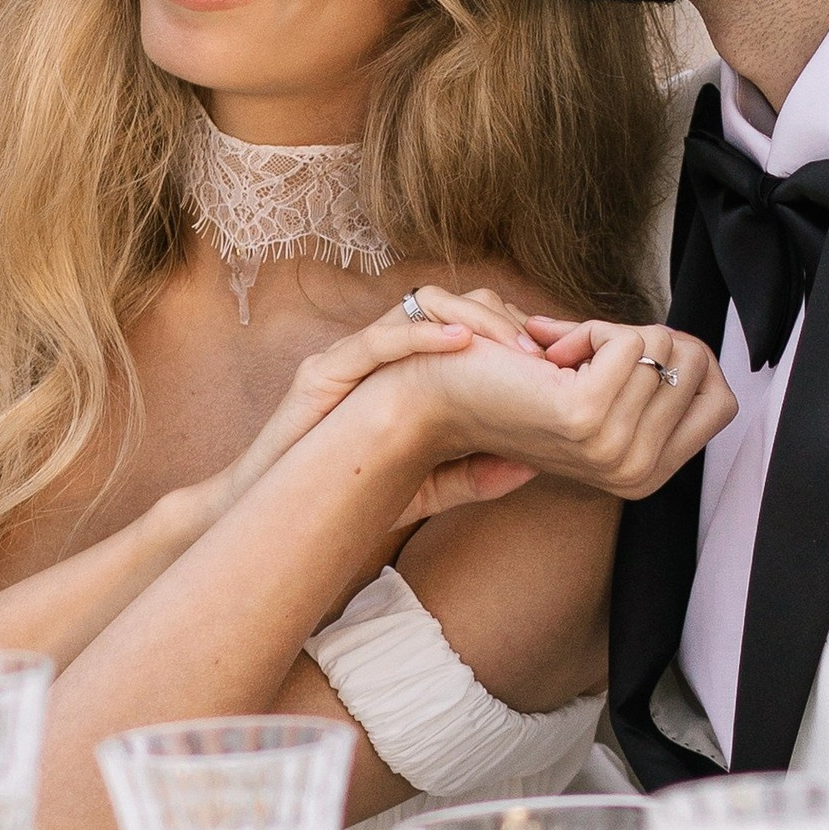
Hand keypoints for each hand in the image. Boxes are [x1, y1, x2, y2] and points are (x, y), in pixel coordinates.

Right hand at [206, 286, 542, 523]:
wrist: (271, 522)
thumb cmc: (343, 499)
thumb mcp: (425, 489)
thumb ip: (473, 475)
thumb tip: (535, 464)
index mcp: (406, 374)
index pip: (468, 329)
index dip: (514, 336)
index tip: (557, 362)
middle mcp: (380, 356)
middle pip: (452, 307)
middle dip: (503, 322)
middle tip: (547, 352)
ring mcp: (348, 359)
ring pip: (419, 310)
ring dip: (474, 322)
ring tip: (516, 347)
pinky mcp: (320, 373)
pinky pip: (376, 340)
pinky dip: (421, 335)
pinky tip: (460, 344)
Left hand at [372, 312, 733, 502]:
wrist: (441, 394)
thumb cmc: (515, 387)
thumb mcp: (601, 397)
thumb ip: (650, 387)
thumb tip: (681, 350)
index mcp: (648, 474)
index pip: (721, 398)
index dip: (678, 361)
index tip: (619, 364)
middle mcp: (638, 472)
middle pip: (694, 365)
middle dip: (641, 340)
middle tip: (579, 360)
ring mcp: (615, 450)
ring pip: (663, 346)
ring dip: (608, 335)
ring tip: (556, 363)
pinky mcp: (587, 416)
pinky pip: (631, 340)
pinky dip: (590, 330)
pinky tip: (548, 358)